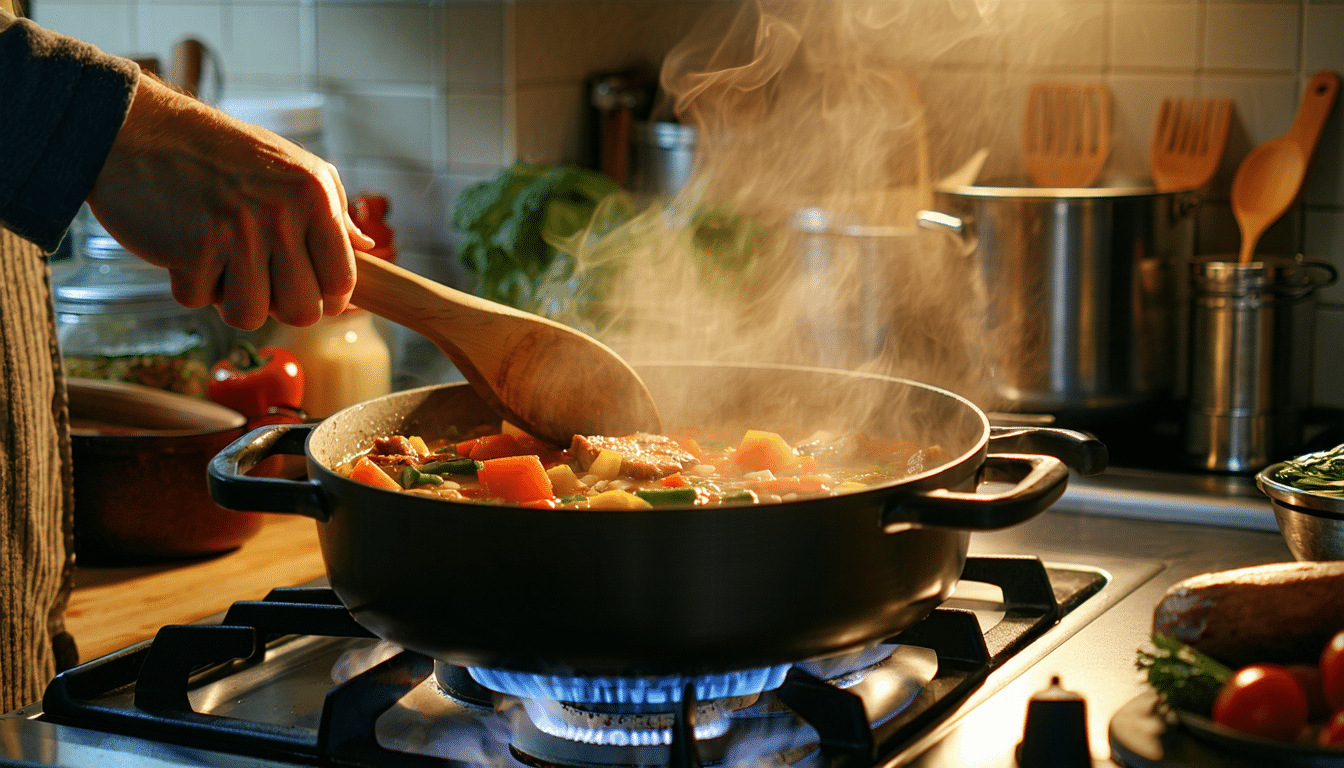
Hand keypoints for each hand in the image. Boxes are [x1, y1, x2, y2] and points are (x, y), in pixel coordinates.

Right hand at [86, 75, 376, 329]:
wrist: (139, 130)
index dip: (327, 299)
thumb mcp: (293, 166)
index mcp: (314, 196)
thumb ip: (333, 210)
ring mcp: (238, 234)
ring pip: (252, 317)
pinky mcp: (193, 250)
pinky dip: (189, 284)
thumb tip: (367, 249)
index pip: (342, 280)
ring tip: (222, 263)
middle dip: (279, 306)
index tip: (310, 293)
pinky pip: (200, 301)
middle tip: (259, 278)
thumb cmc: (218, 152)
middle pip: (302, 311)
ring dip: (232, 300)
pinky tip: (185, 249)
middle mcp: (282, 215)